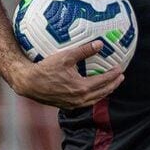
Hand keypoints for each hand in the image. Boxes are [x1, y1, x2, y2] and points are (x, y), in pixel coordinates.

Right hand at [10, 41, 124, 108]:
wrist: (28, 83)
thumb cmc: (46, 68)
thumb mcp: (66, 56)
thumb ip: (84, 51)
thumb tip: (100, 44)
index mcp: (81, 88)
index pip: (103, 81)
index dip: (113, 75)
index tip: (120, 69)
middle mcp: (79, 99)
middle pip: (101, 93)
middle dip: (113, 85)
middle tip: (120, 77)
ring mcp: (72, 104)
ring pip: (94, 100)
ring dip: (104, 92)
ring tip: (110, 85)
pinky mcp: (66, 105)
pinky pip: (85, 103)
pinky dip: (93, 97)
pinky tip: (93, 92)